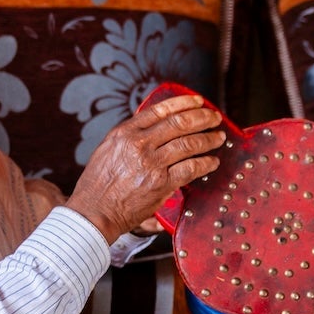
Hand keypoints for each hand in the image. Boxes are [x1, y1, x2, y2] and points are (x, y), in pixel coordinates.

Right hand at [66, 94, 223, 242]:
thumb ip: (129, 137)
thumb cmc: (99, 184)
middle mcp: (139, 144)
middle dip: (202, 117)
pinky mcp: (161, 183)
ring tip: (218, 138)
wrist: (94, 212)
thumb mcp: (108, 149)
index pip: (160, 110)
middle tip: (214, 117)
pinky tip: (213, 162)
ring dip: (208, 139)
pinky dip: (206, 163)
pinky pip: (191, 168)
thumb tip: (153, 130)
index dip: (183, 103)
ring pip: (188, 143)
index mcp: (125, 132)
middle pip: (179, 123)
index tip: (198, 101)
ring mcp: (151, 163)